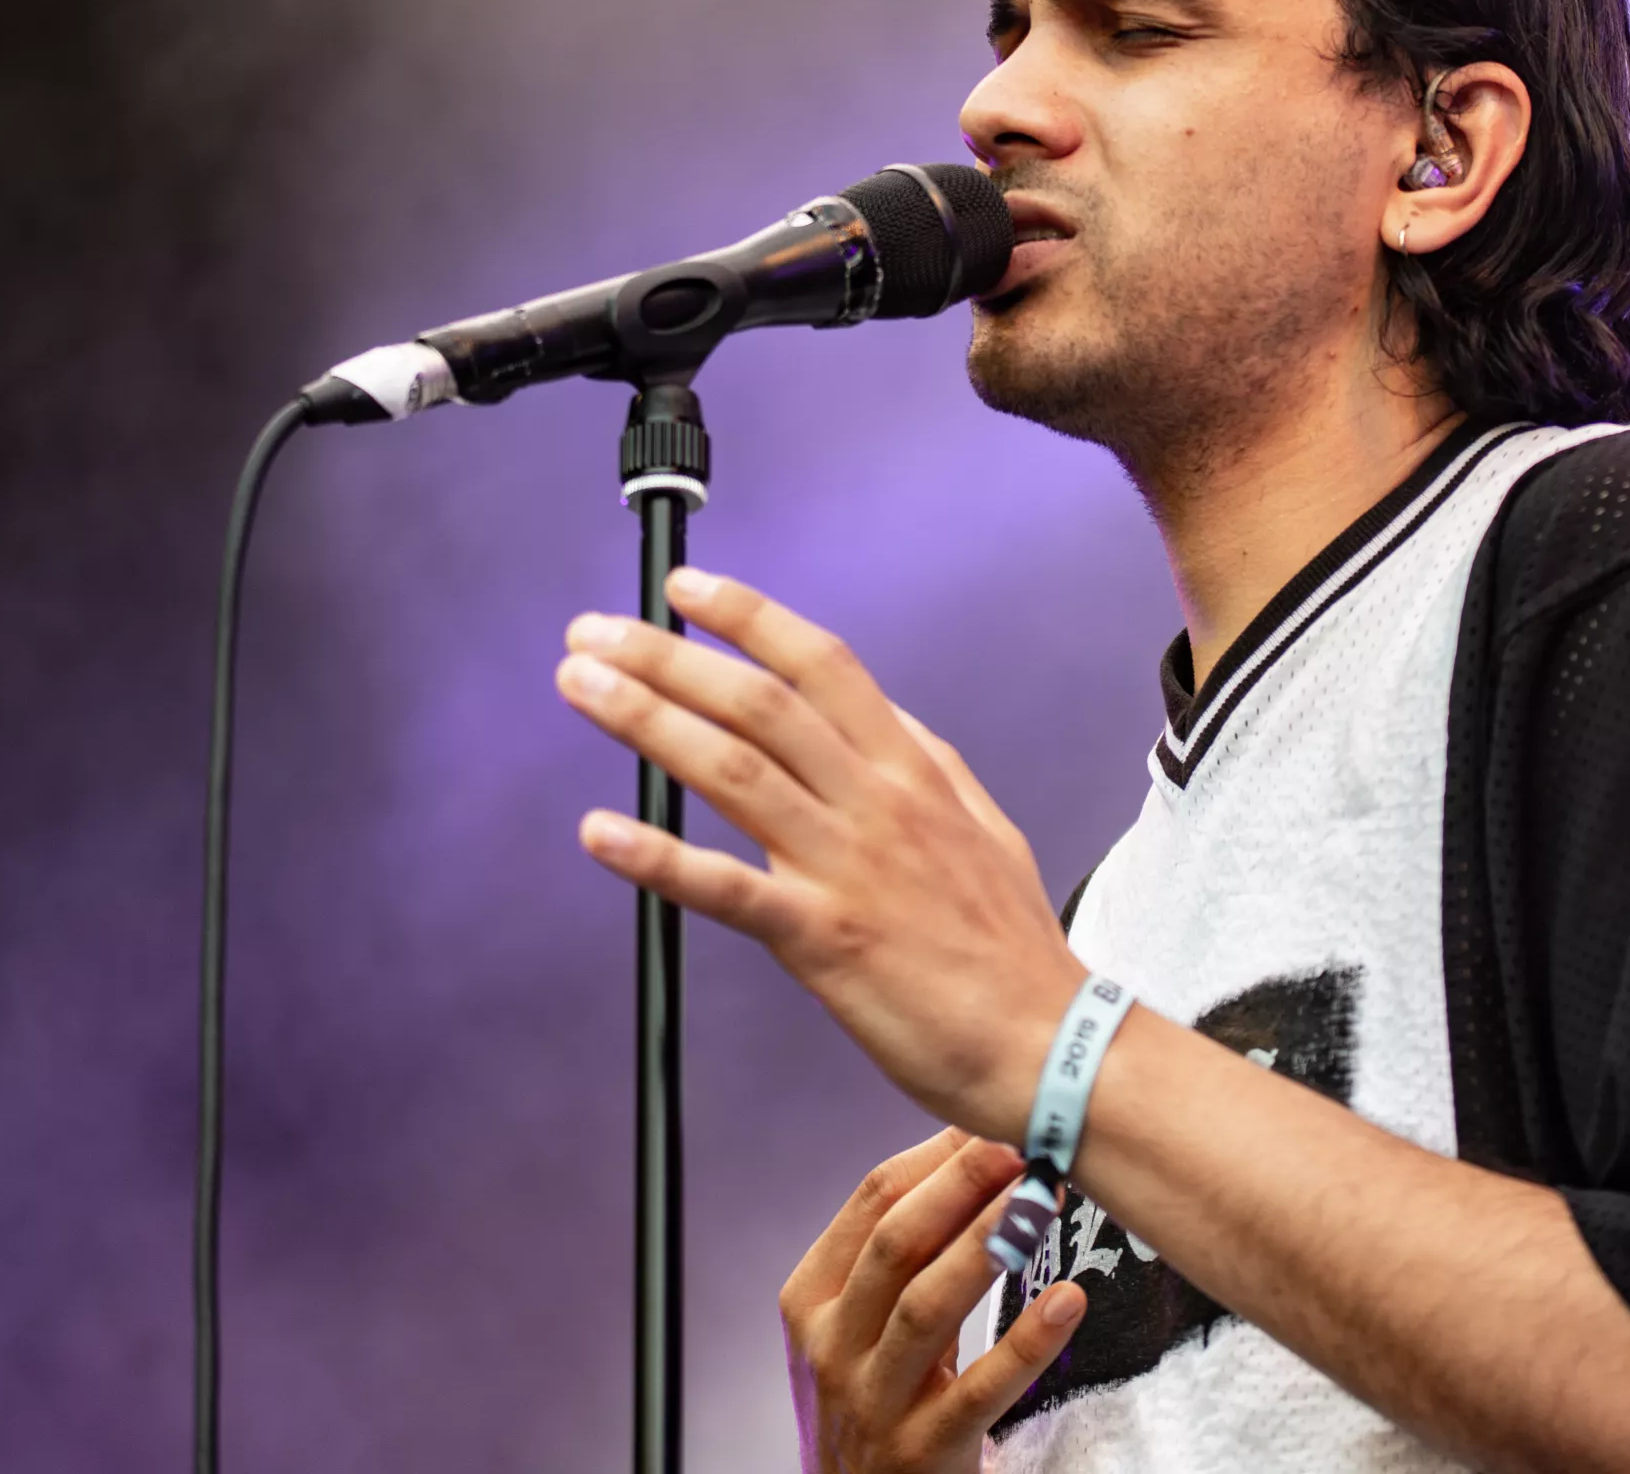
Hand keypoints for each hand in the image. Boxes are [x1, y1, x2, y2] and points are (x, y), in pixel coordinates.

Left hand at [553, 566, 1086, 1135]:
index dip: (749, 618)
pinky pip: (727, 887)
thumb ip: (933, 770)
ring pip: (734, 771)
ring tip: (581, 685)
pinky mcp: (824, 938)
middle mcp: (878, 802)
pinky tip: (600, 832)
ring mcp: (848, 866)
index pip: (823, 665)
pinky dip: (658, 856)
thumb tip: (891, 723)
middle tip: (593, 633)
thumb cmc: (1011, 949)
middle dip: (668, 657)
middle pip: (761, 703)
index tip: (685, 590)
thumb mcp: (986, 828)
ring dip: (646, 720)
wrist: (1048, 1040)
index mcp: (914, 771)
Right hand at [784, 1128, 1089, 1473]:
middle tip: (1024, 1139)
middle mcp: (832, 1347)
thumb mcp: (862, 1321)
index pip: (871, 1203)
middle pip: (896, 1244)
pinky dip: (1025, 1344)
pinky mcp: (922, 1452)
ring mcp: (873, 1403)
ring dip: (989, 1245)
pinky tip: (1068, 1301)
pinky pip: (978, 1391)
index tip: (992, 1115)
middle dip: (962, 1185)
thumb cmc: (876, 1394)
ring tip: (1044, 1199)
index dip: (935, 1154)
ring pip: (927, 1308)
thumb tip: (976, 1146)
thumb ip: (902, 1249)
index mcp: (813, 1300)